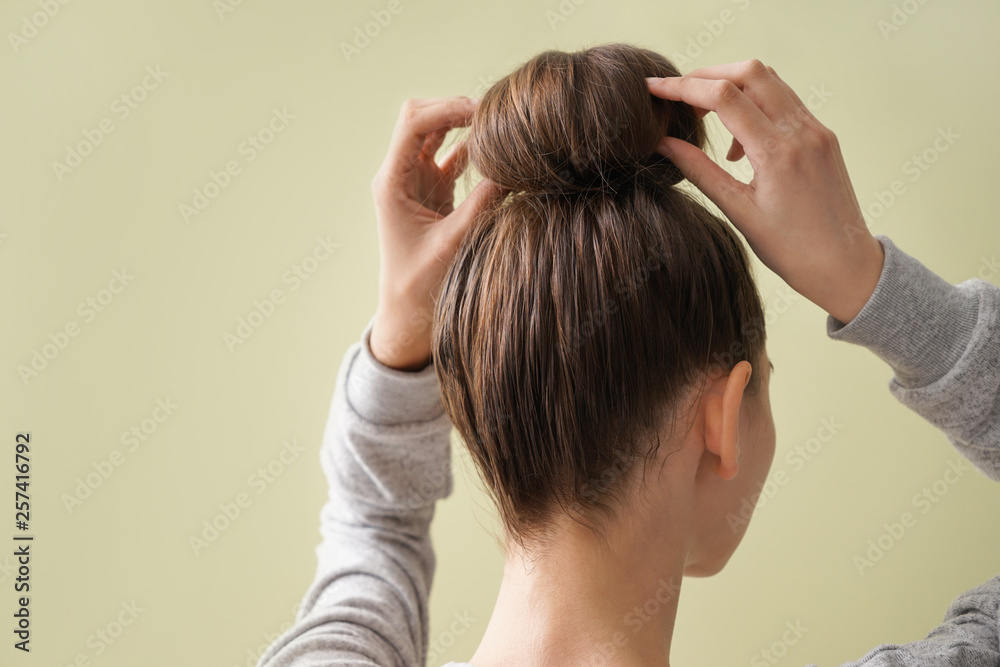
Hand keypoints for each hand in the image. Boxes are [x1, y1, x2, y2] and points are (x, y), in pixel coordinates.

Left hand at [368, 96, 501, 370]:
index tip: (483, 112)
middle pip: (422, 118)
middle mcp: (400, 175)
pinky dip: (473, 148)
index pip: (413, 123)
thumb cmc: (420, 285)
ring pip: (437, 133)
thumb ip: (481, 206)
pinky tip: (496, 151)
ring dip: (465, 125)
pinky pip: (452, 156)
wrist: (407, 313)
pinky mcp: (433, 192)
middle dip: (456, 108)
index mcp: (392, 182)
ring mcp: (416, 181)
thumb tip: (513, 172)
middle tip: (495, 115)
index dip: (447, 109)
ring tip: (499, 127)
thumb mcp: (453, 244)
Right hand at [646, 60, 883, 323]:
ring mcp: (816, 130)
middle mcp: (801, 132)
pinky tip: (739, 140)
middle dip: (707, 75)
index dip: (682, 87)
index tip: (654, 89)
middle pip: (748, 72)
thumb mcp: (737, 212)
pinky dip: (754, 104)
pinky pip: (784, 102)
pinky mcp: (823, 136)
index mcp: (777, 153)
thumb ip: (699, 171)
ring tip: (704, 116)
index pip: (723, 97)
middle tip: (678, 95)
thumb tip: (662, 143)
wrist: (845, 265)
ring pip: (769, 80)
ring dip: (732, 86)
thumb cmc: (791, 250)